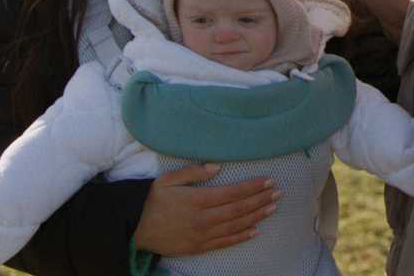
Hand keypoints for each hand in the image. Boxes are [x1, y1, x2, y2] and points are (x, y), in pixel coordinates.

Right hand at [131, 164, 279, 255]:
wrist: (135, 229)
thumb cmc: (151, 202)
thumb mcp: (167, 180)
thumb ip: (193, 173)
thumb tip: (217, 166)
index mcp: (197, 200)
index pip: (232, 192)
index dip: (252, 187)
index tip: (268, 180)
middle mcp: (203, 219)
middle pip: (239, 209)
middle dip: (260, 199)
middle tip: (278, 192)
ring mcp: (202, 235)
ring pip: (236, 225)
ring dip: (257, 216)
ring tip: (273, 208)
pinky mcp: (199, 247)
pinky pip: (225, 242)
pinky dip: (242, 237)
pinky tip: (256, 231)